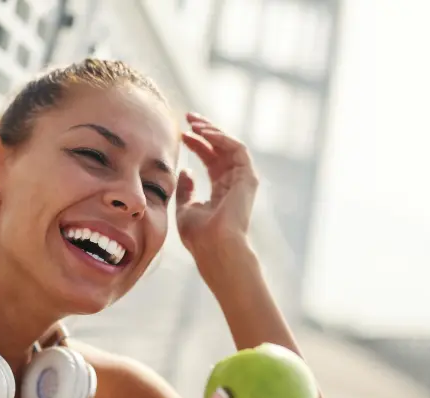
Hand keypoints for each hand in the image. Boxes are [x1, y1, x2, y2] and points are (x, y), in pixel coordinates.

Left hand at [175, 112, 258, 254]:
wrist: (215, 248)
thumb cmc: (199, 236)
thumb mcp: (185, 208)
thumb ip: (186, 189)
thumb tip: (186, 170)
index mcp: (221, 190)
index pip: (210, 159)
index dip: (197, 144)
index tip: (181, 134)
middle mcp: (234, 183)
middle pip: (221, 149)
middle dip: (205, 131)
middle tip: (188, 117)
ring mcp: (243, 180)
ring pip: (230, 145)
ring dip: (212, 131)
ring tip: (194, 122)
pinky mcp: (248, 177)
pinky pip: (237, 149)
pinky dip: (221, 138)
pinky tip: (205, 132)